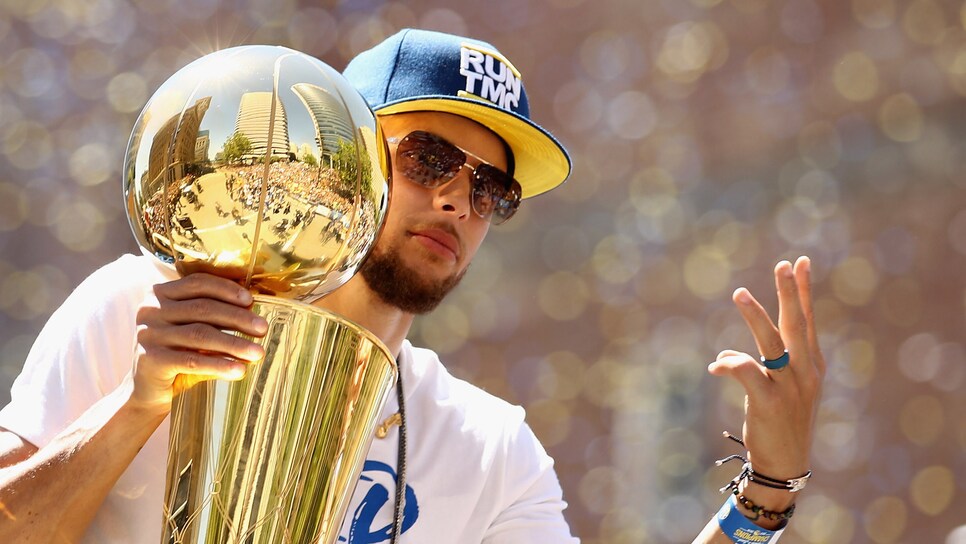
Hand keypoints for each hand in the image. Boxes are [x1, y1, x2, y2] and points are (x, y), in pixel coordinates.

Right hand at [129, 273, 267, 413]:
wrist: (146, 392)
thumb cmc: (177, 356)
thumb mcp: (193, 331)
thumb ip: (214, 317)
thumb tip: (253, 308)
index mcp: (159, 294)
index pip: (197, 283)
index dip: (226, 289)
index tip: (251, 300)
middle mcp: (150, 310)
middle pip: (202, 308)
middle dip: (238, 318)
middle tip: (263, 328)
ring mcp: (148, 334)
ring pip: (200, 334)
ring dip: (235, 343)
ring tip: (259, 353)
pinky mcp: (150, 359)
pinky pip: (192, 360)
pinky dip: (219, 365)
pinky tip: (240, 370)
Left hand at [708, 257, 825, 515]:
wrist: (784, 465)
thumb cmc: (778, 425)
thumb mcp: (772, 391)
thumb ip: (753, 367)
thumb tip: (724, 356)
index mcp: (811, 366)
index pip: (807, 321)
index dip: (803, 292)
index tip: (801, 263)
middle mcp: (806, 373)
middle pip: (797, 325)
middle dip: (790, 292)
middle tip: (784, 263)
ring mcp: (791, 388)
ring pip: (771, 344)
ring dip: (754, 316)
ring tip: (739, 293)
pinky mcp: (771, 403)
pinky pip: (748, 372)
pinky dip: (729, 365)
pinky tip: (715, 368)